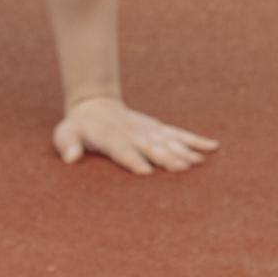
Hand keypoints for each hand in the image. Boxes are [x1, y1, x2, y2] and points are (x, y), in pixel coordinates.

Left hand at [52, 96, 219, 175]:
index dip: (133, 159)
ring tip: (199, 162)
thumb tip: (70, 157)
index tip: (146, 171)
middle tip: (182, 169)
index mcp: (110, 137)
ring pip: (168, 140)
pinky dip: (195, 140)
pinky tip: (213, 147)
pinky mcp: (158, 128)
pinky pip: (179, 134)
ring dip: (184, 150)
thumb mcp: (64, 132)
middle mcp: (133, 133)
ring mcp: (148, 130)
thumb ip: (67, 144)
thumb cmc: (78, 126)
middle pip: (151, 146)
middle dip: (166, 157)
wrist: (95, 104)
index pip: (122, 149)